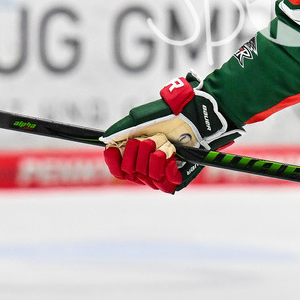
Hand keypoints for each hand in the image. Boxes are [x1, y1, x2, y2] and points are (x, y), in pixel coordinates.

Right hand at [101, 73, 242, 192]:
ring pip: (147, 178)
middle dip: (138, 154)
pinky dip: (166, 169)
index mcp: (137, 154)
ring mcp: (162, 172)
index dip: (113, 162)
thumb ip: (121, 130)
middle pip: (130, 173)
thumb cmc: (168, 115)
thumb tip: (105, 140)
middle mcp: (148, 166)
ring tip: (164, 144)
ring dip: (154, 158)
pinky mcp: (178, 177)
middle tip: (149, 140)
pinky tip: (171, 156)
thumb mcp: (140, 119)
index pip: (118, 169)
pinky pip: (166, 184)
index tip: (112, 149)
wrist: (194, 116)